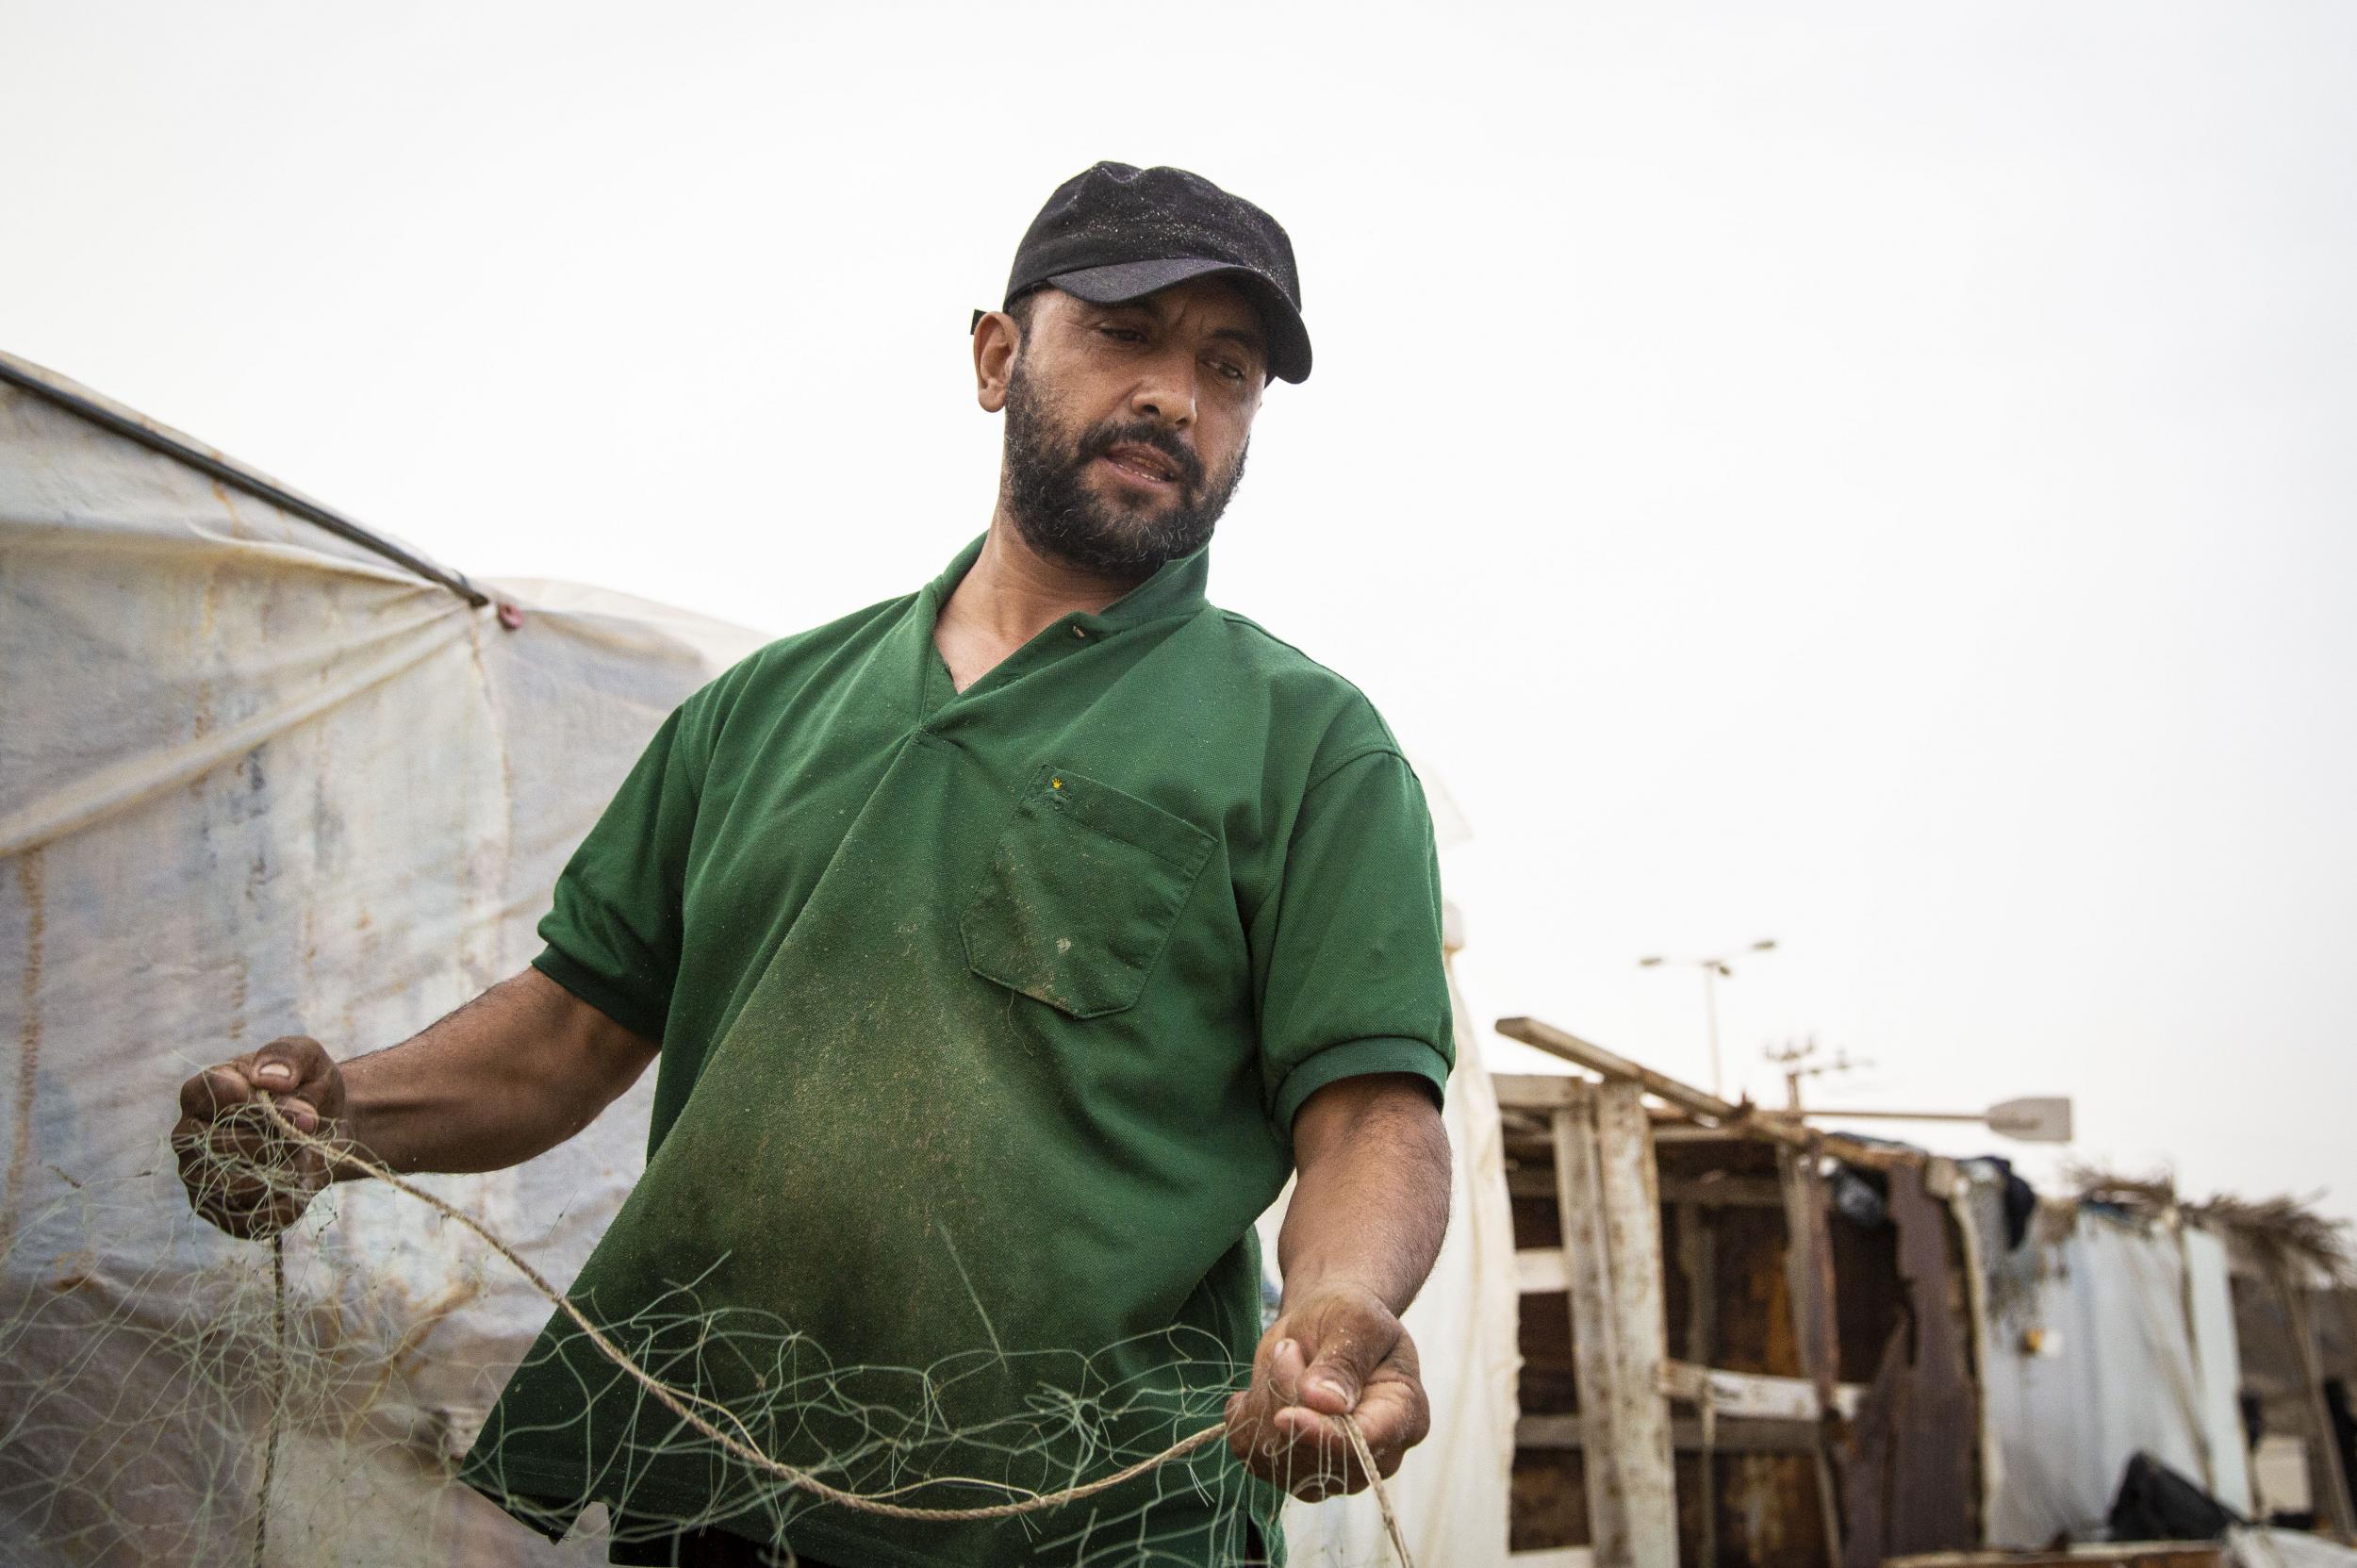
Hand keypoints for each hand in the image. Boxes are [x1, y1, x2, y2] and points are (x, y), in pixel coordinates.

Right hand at [172, 1035, 347, 1239]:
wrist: (324, 1132)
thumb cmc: (307, 1090)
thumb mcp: (309, 1059)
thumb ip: (288, 1056)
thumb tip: (267, 1079)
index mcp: (200, 1093)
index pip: (216, 1097)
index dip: (264, 1107)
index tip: (304, 1111)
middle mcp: (187, 1137)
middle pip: (223, 1146)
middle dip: (279, 1142)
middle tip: (308, 1134)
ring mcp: (198, 1177)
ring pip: (233, 1187)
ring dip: (283, 1173)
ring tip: (303, 1156)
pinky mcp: (219, 1212)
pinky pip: (249, 1220)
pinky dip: (286, 1204)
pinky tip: (298, 1184)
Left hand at [1223, 1282, 1429, 1498]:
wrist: (1326, 1326)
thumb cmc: (1349, 1317)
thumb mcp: (1355, 1320)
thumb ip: (1345, 1359)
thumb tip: (1323, 1402)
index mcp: (1405, 1417)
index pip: (1362, 1446)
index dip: (1321, 1436)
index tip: (1285, 1416)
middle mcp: (1373, 1457)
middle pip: (1313, 1452)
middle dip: (1286, 1394)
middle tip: (1289, 1347)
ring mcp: (1333, 1470)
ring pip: (1277, 1454)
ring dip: (1266, 1398)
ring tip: (1286, 1359)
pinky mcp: (1291, 1470)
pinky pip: (1250, 1451)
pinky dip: (1246, 1413)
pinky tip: (1264, 1386)